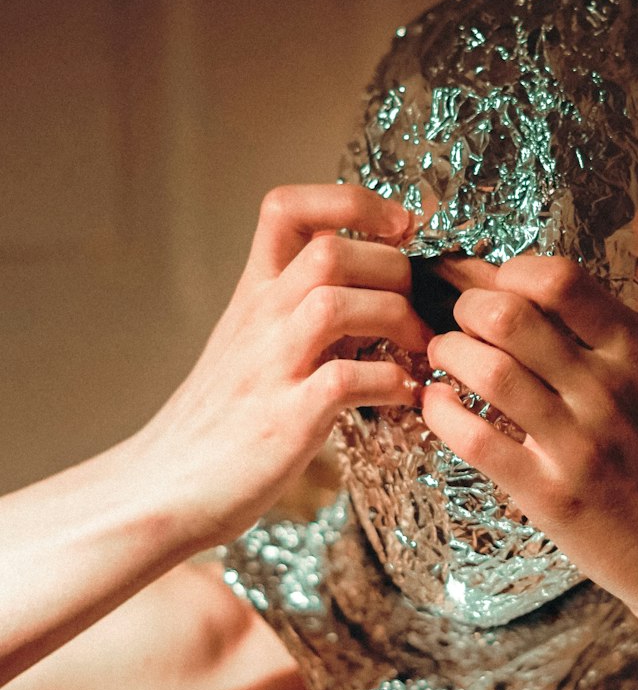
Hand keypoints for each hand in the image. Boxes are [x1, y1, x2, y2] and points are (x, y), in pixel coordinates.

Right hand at [132, 184, 429, 547]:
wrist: (165, 488)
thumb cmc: (226, 417)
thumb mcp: (255, 342)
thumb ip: (302, 307)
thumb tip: (374, 287)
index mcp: (254, 292)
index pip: (287, 207)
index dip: (351, 202)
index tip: (399, 225)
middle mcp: (259, 319)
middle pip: (331, 250)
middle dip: (394, 268)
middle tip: (420, 306)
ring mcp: (270, 368)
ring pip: (336, 303)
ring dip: (396, 319)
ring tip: (419, 349)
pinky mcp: (285, 422)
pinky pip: (346, 381)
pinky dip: (391, 383)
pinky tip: (404, 396)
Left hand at [420, 220, 637, 626]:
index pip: (561, 280)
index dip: (513, 269)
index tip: (501, 282)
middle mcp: (605, 392)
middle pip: (509, 316)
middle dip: (467, 304)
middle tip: (461, 316)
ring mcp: (574, 445)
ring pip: (485, 371)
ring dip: (449, 352)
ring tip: (445, 354)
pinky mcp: (547, 495)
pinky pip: (474, 440)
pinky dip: (441, 413)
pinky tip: (436, 403)